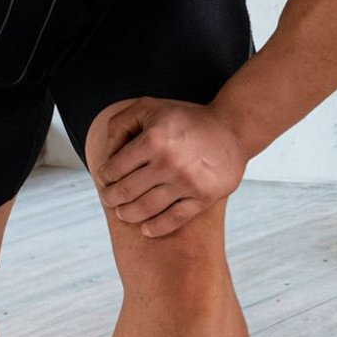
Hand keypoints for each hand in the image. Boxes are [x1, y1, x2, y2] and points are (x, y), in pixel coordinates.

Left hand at [92, 98, 247, 237]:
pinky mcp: (203, 197)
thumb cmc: (186, 118)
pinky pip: (174, 219)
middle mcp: (168, 163)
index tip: (105, 179)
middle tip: (109, 199)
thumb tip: (106, 155)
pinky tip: (146, 229)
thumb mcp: (149, 107)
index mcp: (153, 140)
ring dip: (127, 214)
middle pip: (126, 192)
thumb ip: (120, 124)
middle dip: (111, 198)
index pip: (115, 168)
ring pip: (145, 209)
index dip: (104, 176)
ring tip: (123, 213)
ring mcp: (187, 182)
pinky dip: (156, 228)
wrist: (232, 128)